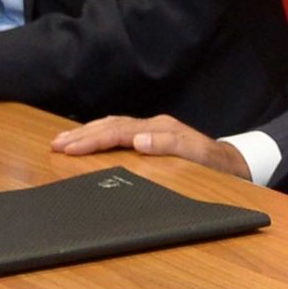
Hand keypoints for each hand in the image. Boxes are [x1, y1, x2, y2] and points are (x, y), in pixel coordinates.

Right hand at [50, 114, 251, 178]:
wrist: (231, 161)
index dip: (92, 140)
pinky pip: (120, 129)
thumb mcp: (198, 156)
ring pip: (112, 125)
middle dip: (81, 135)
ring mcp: (152, 128)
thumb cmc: (214, 164)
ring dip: (87, 132)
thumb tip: (138, 141)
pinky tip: (90, 136)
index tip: (68, 149)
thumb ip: (170, 146)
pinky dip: (100, 132)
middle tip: (55, 144)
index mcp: (160, 129)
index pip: (118, 132)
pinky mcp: (152, 134)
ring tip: (63, 140)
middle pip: (111, 125)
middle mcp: (153, 125)